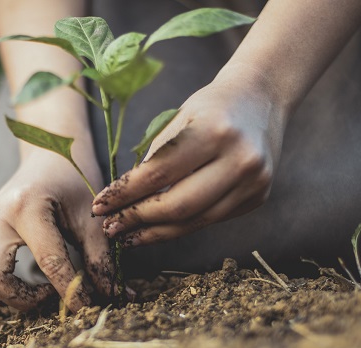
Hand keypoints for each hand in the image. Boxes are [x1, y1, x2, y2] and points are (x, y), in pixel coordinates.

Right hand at [0, 150, 110, 311]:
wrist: (50, 154)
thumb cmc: (74, 184)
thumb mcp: (92, 219)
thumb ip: (102, 259)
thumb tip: (117, 297)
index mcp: (27, 208)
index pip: (48, 263)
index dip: (70, 292)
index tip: (86, 307)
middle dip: (21, 299)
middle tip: (48, 297)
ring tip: (28, 290)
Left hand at [91, 67, 287, 246]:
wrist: (261, 99)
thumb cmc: (209, 107)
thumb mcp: (177, 120)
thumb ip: (154, 160)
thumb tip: (121, 202)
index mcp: (215, 131)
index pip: (158, 174)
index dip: (125, 194)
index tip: (99, 205)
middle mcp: (240, 159)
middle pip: (178, 205)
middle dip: (138, 219)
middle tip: (111, 227)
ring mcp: (254, 182)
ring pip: (195, 221)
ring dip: (156, 233)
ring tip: (128, 236)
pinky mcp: (257, 197)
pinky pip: (210, 220)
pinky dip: (180, 226)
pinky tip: (157, 229)